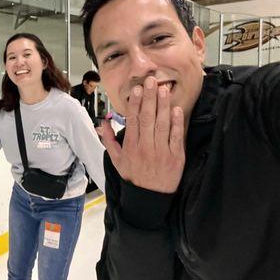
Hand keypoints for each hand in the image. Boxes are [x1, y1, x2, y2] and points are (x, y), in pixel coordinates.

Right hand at [101, 76, 184, 192]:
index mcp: (131, 147)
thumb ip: (109, 140)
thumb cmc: (133, 177)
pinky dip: (176, 122)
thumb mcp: (116, 160)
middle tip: (151, 81)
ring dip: (163, 105)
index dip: (135, 103)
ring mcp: (161, 151)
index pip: (133, 120)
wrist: (149, 198)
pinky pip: (176, 136)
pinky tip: (176, 109)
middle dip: (149, 98)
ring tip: (164, 90)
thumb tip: (103, 123)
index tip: (137, 89)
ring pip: (162, 124)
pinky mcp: (176, 157)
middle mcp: (145, 147)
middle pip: (147, 118)